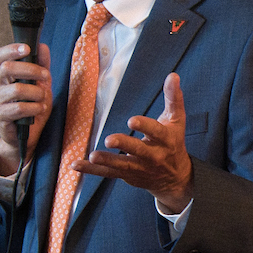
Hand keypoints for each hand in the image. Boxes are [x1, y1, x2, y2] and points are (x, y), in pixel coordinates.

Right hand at [0, 41, 51, 175]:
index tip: (28, 48)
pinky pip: (18, 108)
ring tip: (43, 99)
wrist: (26, 136)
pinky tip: (39, 109)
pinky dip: (33, 107)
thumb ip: (41, 66)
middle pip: (8, 68)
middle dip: (31, 70)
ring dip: (36, 93)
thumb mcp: (41, 85)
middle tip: (46, 77)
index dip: (12, 49)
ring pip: (16, 90)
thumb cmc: (32, 107)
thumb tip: (42, 46)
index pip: (0, 56)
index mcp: (2, 74)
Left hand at [78, 71, 193, 213]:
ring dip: (107, 161)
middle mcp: (154, 156)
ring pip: (122, 165)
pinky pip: (108, 173)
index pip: (156, 132)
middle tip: (110, 140)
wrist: (175, 177)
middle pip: (139, 151)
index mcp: (166, 140)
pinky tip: (76, 164)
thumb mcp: (177, 121)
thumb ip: (173, 98)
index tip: (132, 120)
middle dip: (125, 145)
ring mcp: (140, 167)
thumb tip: (173, 75)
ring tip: (93, 156)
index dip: (145, 127)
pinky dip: (92, 170)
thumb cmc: (173, 142)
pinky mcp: (128, 175)